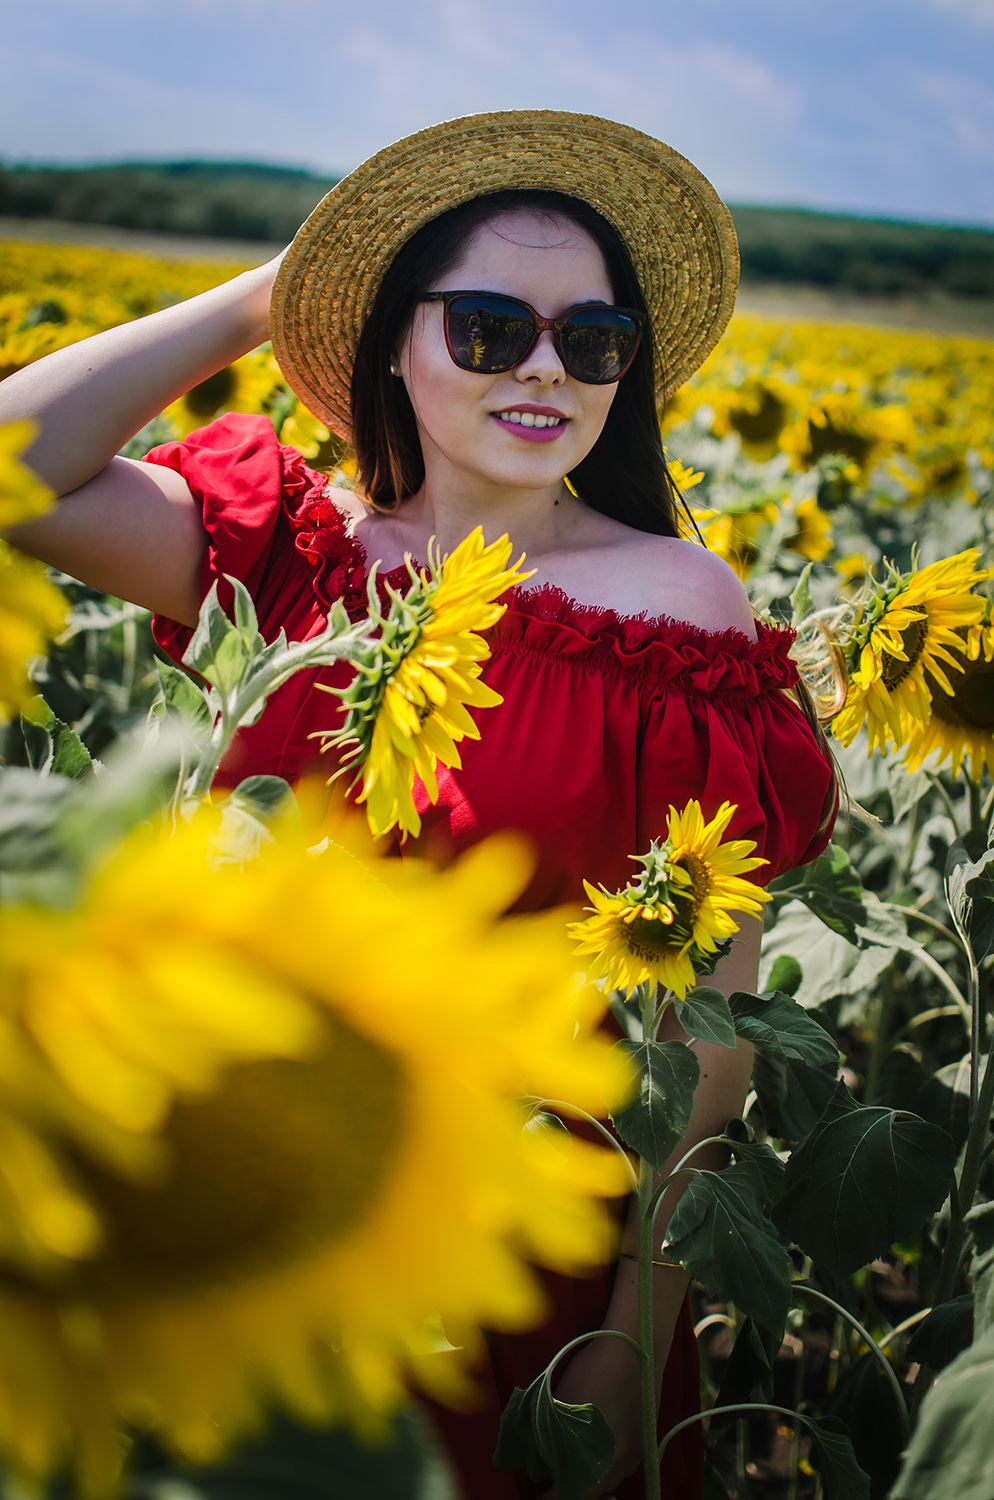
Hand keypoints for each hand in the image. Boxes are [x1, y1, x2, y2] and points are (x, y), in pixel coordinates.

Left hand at [537, 1332, 645, 1499]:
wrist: (636, 1345)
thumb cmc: (595, 1373)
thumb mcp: (561, 1407)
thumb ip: (550, 1441)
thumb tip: (541, 1461)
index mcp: (598, 1464)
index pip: (568, 1497)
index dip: (547, 1498)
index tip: (536, 1494)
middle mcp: (621, 1467)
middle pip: (590, 1492)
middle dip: (568, 1486)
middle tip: (548, 1474)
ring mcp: (637, 1454)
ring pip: (607, 1477)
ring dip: (588, 1472)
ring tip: (569, 1454)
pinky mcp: (645, 1439)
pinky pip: (620, 1461)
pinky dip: (604, 1458)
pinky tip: (592, 1438)